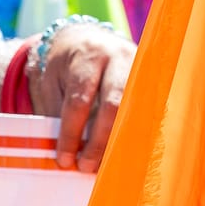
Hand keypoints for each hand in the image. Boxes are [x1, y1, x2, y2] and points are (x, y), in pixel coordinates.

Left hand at [29, 24, 136, 171]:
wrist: (84, 39)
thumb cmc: (65, 66)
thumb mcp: (52, 82)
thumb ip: (58, 114)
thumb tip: (67, 156)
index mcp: (87, 56)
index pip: (79, 100)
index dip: (71, 134)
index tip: (65, 160)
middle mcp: (118, 58)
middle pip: (113, 105)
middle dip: (99, 141)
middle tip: (86, 166)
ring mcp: (140, 68)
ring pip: (135, 110)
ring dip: (121, 141)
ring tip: (107, 166)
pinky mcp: (152, 78)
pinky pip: (148, 111)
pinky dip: (136, 135)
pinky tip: (125, 153)